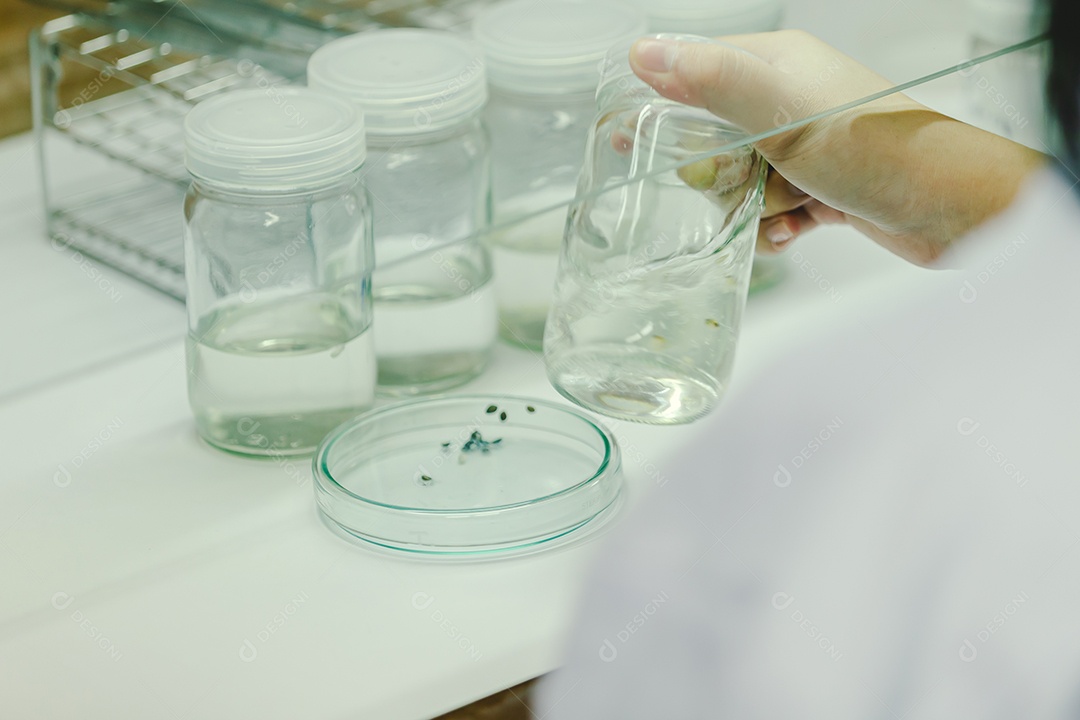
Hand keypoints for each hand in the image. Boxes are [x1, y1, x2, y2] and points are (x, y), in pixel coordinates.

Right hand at [629, 31, 1045, 265]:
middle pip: (713, 138)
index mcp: (777, 65)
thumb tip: (646, 53)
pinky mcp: (822, 184)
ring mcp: (807, 144)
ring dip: (753, 206)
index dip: (664, 107)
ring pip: (741, 181)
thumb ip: (711, 82)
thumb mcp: (781, 113)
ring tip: (786, 208)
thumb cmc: (877, 151)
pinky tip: (795, 231)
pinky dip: (777, 226)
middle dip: (718, 173)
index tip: (633, 138)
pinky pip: (772, 209)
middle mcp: (790, 99)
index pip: (696, 73)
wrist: (952, 208)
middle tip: (739, 180)